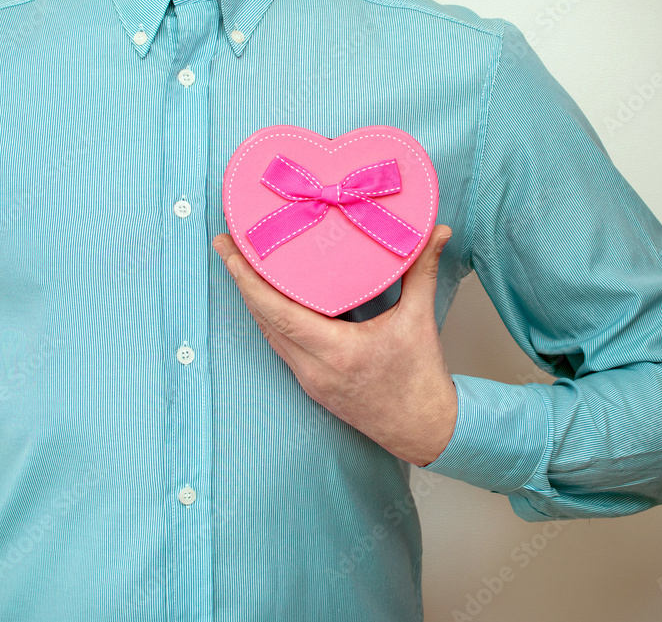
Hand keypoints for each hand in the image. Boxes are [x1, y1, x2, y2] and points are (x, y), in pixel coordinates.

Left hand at [211, 225, 457, 466]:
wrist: (425, 431)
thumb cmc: (422, 382)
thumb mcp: (421, 322)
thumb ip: (424, 272)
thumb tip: (436, 231)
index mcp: (336, 351)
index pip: (278, 312)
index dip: (249, 280)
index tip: (231, 251)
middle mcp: (314, 367)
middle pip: (262, 319)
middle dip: (239, 280)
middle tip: (224, 243)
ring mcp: (309, 379)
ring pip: (268, 333)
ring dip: (251, 299)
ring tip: (239, 263)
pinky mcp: (312, 385)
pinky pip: (280, 346)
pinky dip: (269, 319)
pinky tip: (265, 299)